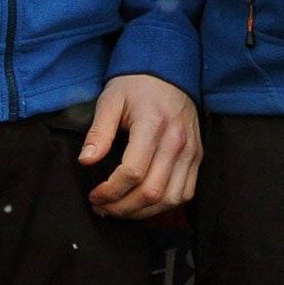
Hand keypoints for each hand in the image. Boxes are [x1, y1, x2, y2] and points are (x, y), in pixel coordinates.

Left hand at [81, 73, 200, 218]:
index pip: (132, 172)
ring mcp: (190, 151)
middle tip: (102, 208)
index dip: (110, 191)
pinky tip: (144, 203)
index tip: (94, 195)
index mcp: (152, 125)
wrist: (169, 72)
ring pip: (170, 199)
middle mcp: (176, 141)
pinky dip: (164, 206)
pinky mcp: (197, 156)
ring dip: (142, 212)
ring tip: (120, 209)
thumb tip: (86, 161)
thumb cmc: (136, 85)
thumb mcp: (110, 100)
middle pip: (151, 192)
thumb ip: (99, 132)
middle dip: (122, 208)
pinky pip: (185, 193)